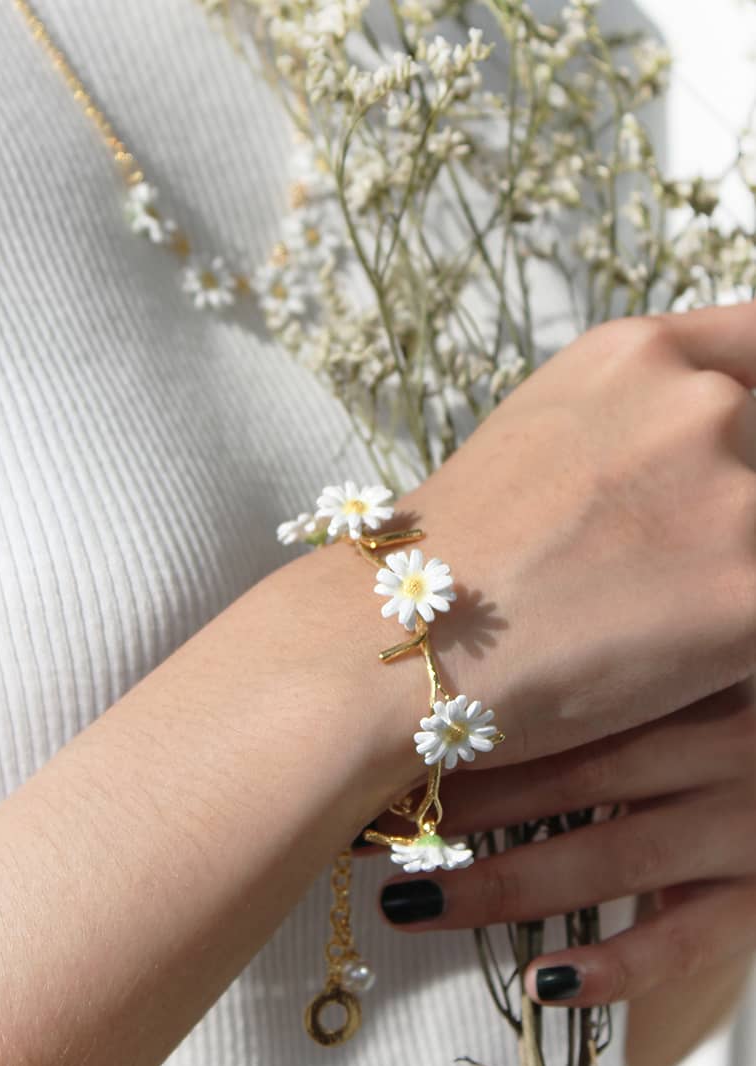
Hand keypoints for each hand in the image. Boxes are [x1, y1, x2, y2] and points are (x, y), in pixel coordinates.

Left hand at [368, 678, 755, 1006]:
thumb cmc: (737, 725)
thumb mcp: (686, 686)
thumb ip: (609, 684)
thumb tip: (473, 690)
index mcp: (685, 687)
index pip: (558, 708)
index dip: (464, 734)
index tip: (377, 752)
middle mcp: (716, 747)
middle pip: (568, 777)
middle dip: (459, 807)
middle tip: (362, 827)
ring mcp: (743, 826)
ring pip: (608, 857)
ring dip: (499, 886)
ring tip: (407, 902)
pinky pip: (686, 942)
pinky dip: (615, 968)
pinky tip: (542, 983)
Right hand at [390, 302, 755, 780]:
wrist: (403, 639)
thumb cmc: (454, 554)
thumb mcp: (542, 433)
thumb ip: (638, 419)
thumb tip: (704, 447)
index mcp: (640, 353)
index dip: (755, 391)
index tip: (747, 433)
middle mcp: (700, 404)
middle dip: (724, 498)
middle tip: (647, 556)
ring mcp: (734, 497)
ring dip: (726, 566)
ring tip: (641, 611)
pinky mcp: (750, 596)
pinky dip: (726, 633)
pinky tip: (653, 652)